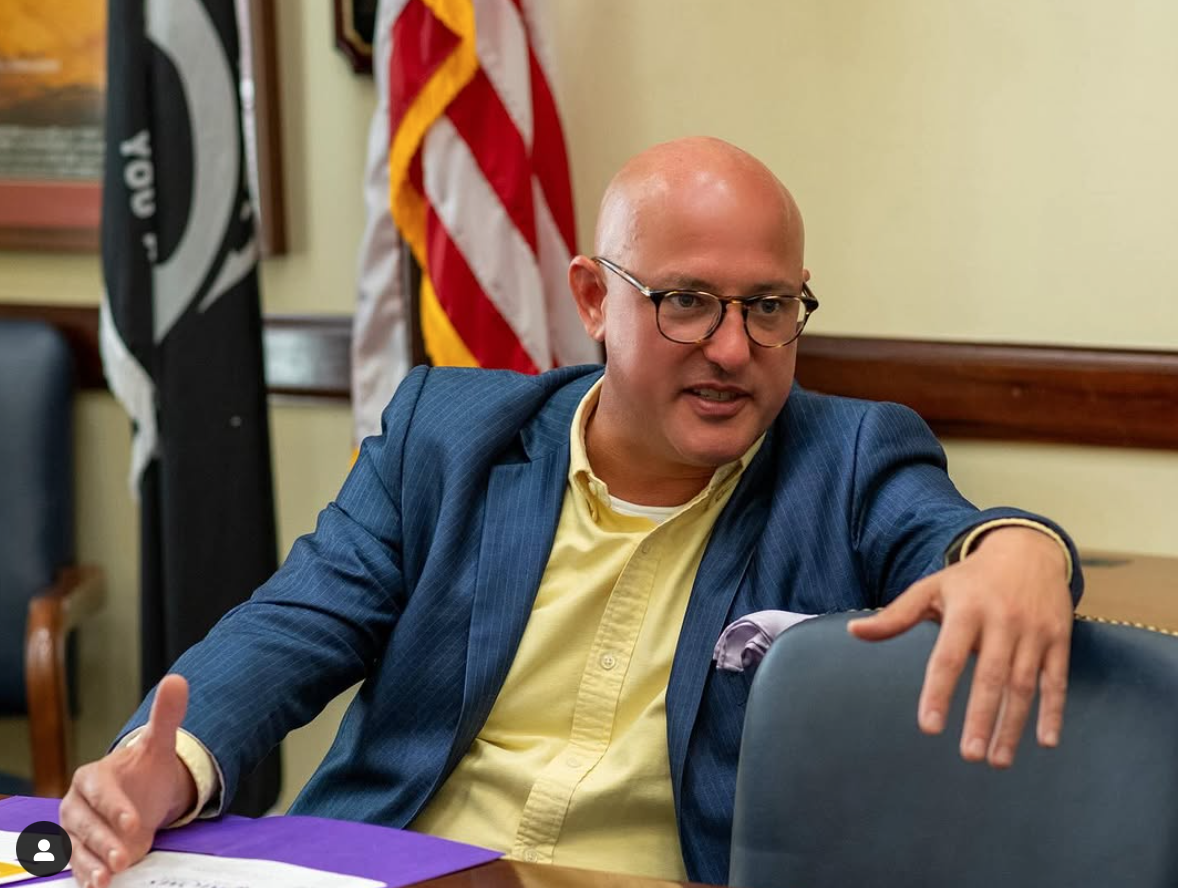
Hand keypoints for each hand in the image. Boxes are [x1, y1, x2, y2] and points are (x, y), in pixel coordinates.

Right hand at [60, 674, 196, 887]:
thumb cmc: (147, 772)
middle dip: (103, 841)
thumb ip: (166, 715)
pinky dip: (86, 875)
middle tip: (125, 857)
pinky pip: (79, 864)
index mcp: (93, 776)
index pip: (100, 791)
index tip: (134, 821)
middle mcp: (78, 804)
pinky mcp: (82, 851)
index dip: (114, 807)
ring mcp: (78, 830)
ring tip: (108, 878)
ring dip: (91, 863)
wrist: (144, 795)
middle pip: (85, 824)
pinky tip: (97, 886)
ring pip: (78, 847)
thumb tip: (177, 680)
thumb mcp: (159, 744)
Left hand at [847, 527, 1072, 767]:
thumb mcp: (931, 588)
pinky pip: (1056, 680)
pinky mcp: (1059, 639)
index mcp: (966, 610)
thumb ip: (895, 616)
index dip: (939, 692)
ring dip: (1013, 725)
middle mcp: (1002, 620)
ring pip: (1024, 685)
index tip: (930, 727)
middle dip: (981, 718)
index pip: (949, 657)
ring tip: (997, 760)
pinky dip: (1054, 711)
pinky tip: (1046, 742)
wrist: (1027, 550)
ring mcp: (1033, 631)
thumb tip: (854, 631)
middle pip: (990, 676)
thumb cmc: (970, 579)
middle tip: (969, 755)